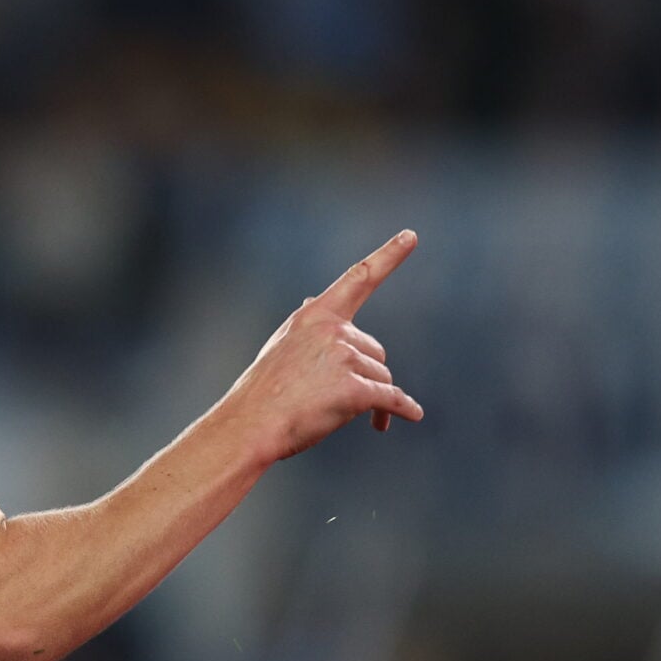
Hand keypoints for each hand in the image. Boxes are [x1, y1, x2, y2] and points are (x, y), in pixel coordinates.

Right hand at [216, 230, 422, 463]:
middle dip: (365, 373)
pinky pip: (391, 399)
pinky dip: (401, 409)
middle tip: (333, 393)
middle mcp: (332, 330)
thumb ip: (308, 324)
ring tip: (333, 410)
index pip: (358, 279)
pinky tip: (410, 415)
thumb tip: (314, 298)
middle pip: (376, 351)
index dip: (388, 256)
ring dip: (370, 397)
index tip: (410, 235)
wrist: (249, 424)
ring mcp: (344, 358)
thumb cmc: (264, 390)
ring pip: (382, 377)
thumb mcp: (282, 344)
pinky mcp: (354, 390)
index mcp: (315, 316)